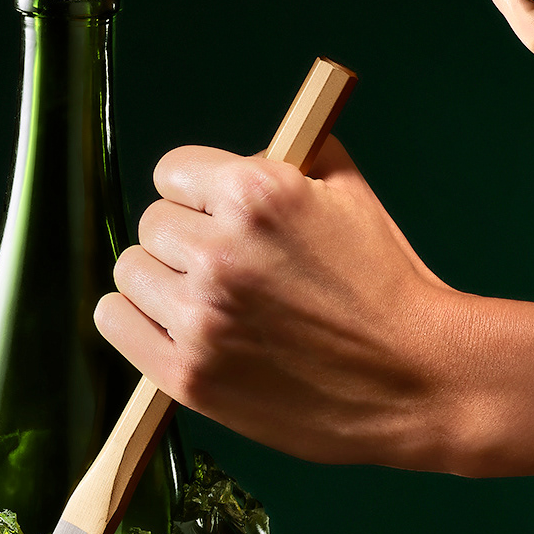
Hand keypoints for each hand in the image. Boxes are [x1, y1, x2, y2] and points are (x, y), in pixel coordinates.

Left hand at [94, 137, 475, 468]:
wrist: (417, 380)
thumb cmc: (388, 287)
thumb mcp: (351, 195)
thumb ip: (291, 160)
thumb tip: (246, 153)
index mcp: (257, 194)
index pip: (172, 172)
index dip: (199, 193)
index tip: (216, 213)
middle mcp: (220, 251)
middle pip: (153, 224)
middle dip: (187, 239)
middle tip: (226, 267)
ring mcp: (200, 316)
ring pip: (131, 272)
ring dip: (161, 281)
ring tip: (204, 299)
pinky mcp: (189, 373)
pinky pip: (116, 322)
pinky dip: (134, 320)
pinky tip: (169, 323)